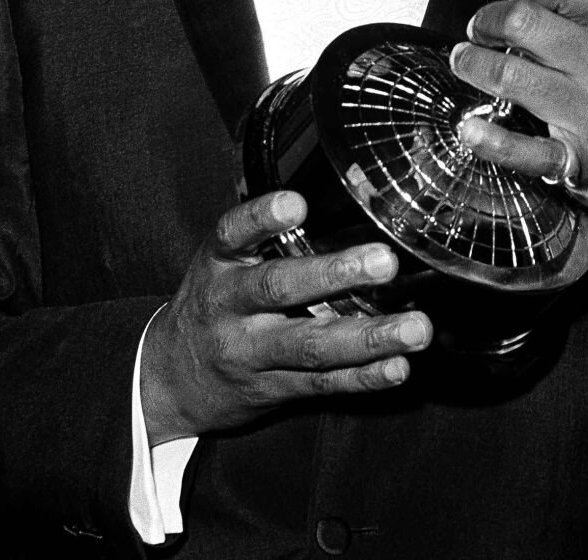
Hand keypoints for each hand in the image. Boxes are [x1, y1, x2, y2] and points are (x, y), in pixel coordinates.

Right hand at [140, 190, 431, 442]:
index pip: (233, 232)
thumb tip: (341, 196)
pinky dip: (364, 378)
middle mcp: (230, 306)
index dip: (262, 217)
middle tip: (383, 263)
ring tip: (416, 328)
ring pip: (311, 346)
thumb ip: (268, 236)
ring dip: (369, 337)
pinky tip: (398, 366)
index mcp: (219, 263)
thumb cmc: (214, 303)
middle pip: (279, 289)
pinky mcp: (271, 391)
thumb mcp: (222, 260)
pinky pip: (322, 386)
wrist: (171, 381)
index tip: (296, 203)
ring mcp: (250, 354)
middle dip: (334, 275)